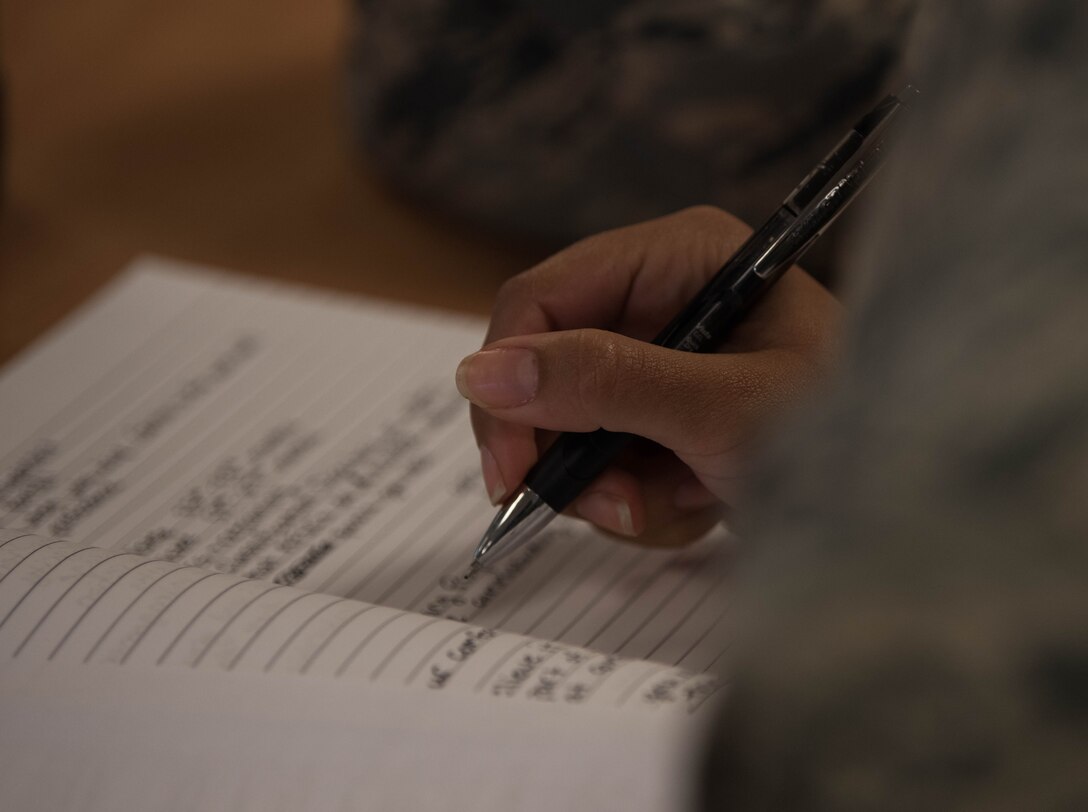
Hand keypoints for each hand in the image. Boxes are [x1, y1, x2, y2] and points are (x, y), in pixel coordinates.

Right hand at [456, 207, 840, 544]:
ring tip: (681, 501)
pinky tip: (698, 504)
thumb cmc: (844, 436)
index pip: (543, 300)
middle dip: (574, 451)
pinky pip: (606, 463)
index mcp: (678, 258)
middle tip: (613, 506)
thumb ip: (604, 383)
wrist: (902, 515)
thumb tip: (481, 372)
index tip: (508, 470)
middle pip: (547, 369)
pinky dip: (642, 501)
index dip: (508, 381)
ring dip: (614, 486)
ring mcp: (660, 366)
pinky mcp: (663, 420)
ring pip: (570, 429)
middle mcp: (661, 301)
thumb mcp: (720, 409)